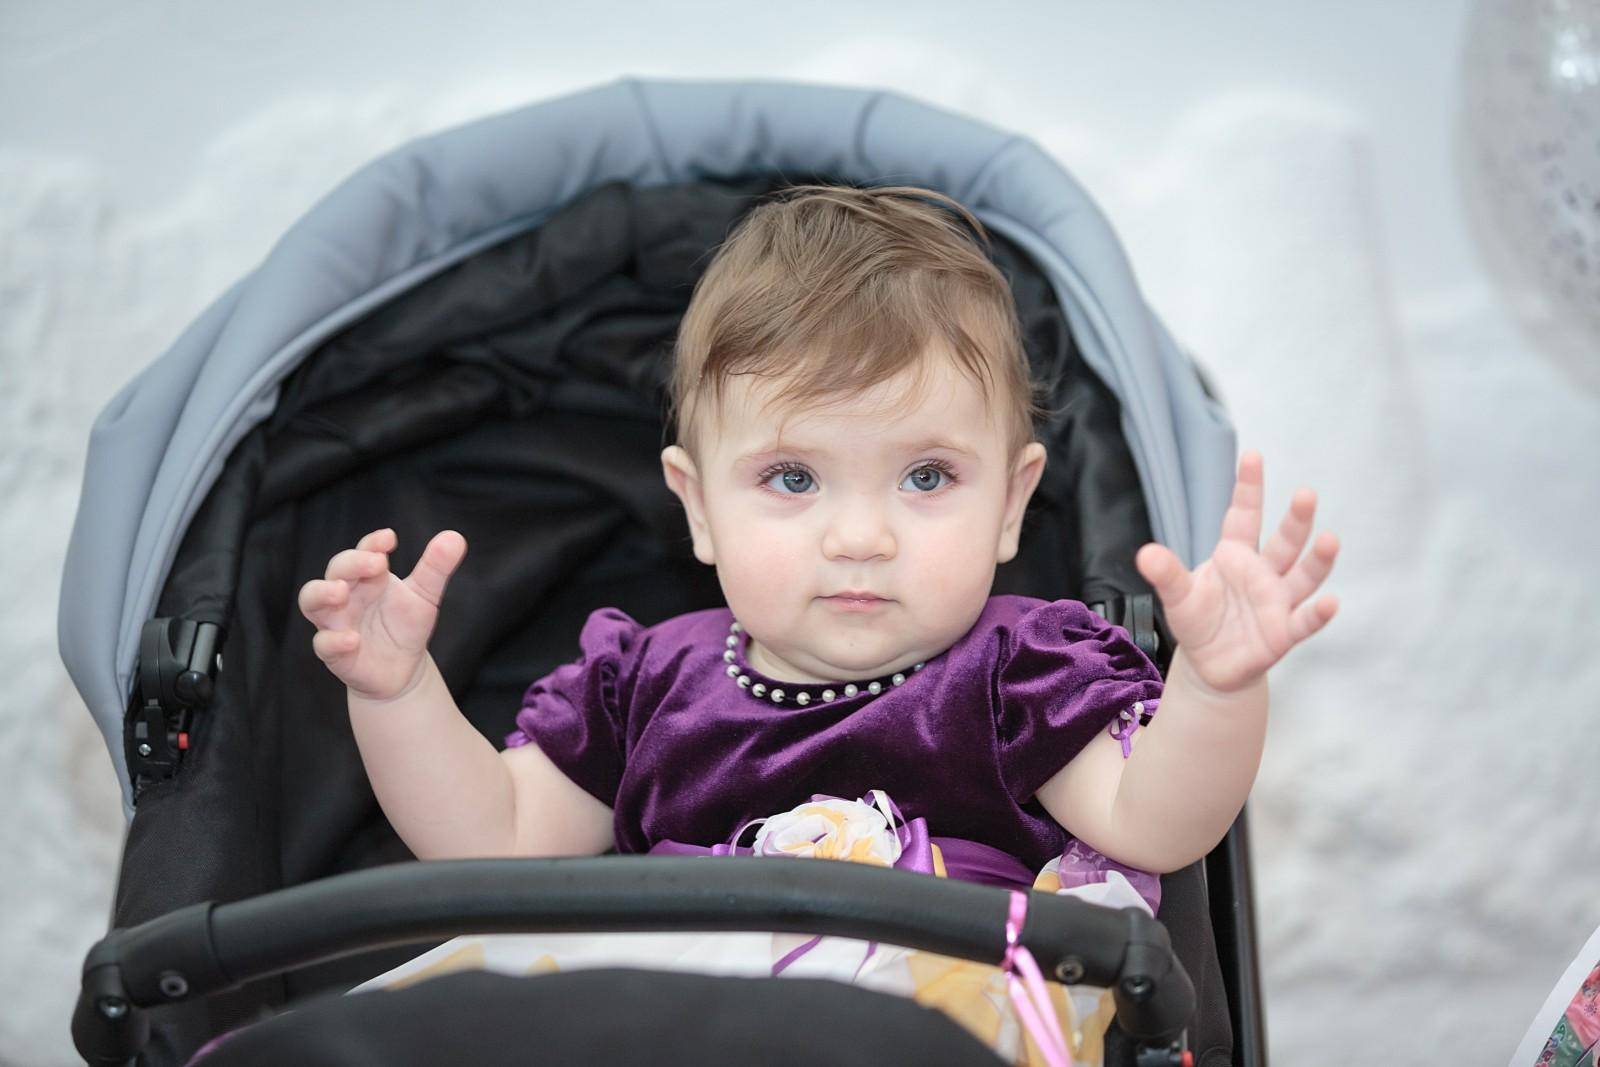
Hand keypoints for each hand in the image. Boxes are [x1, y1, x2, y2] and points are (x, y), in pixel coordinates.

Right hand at [297, 528, 467, 701]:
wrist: (402, 670)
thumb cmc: (406, 626)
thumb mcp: (425, 595)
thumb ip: (436, 568)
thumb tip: (455, 537)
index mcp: (367, 577)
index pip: (363, 551)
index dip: (372, 543)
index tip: (390, 539)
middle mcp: (346, 595)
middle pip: (335, 570)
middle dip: (352, 563)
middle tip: (376, 563)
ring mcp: (336, 622)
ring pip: (311, 601)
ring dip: (323, 594)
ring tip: (341, 592)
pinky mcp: (334, 652)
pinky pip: (323, 644)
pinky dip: (334, 640)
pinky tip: (353, 640)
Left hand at [1134, 452, 1337, 692]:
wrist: (1209, 664)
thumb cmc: (1197, 620)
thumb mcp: (1177, 596)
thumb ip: (1166, 574)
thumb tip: (1144, 554)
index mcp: (1235, 555)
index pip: (1244, 516)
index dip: (1249, 487)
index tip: (1253, 455)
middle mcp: (1263, 572)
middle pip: (1285, 541)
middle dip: (1297, 519)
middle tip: (1305, 494)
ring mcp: (1278, 601)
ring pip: (1303, 576)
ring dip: (1317, 560)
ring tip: (1330, 539)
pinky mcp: (1284, 632)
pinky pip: (1304, 621)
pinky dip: (1317, 613)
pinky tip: (1330, 602)